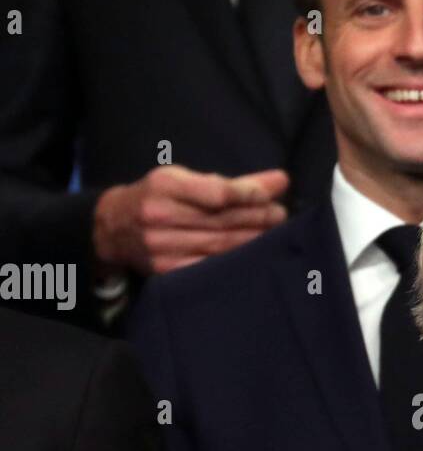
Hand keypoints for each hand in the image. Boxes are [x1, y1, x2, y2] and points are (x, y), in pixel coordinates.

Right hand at [92, 166, 289, 274]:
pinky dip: (234, 263)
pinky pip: (208, 268)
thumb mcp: (185, 179)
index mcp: (165, 186)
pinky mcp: (166, 271)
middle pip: (221, 221)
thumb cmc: (157, 198)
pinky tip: (253, 258)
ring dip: (252, 241)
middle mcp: (160, 217)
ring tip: (274, 235)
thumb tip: (280, 180)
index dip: (249, 196)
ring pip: (219, 246)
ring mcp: (162, 247)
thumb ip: (233, 182)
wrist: (113, 228)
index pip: (217, 193)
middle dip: (257, 218)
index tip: (273, 196)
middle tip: (281, 216)